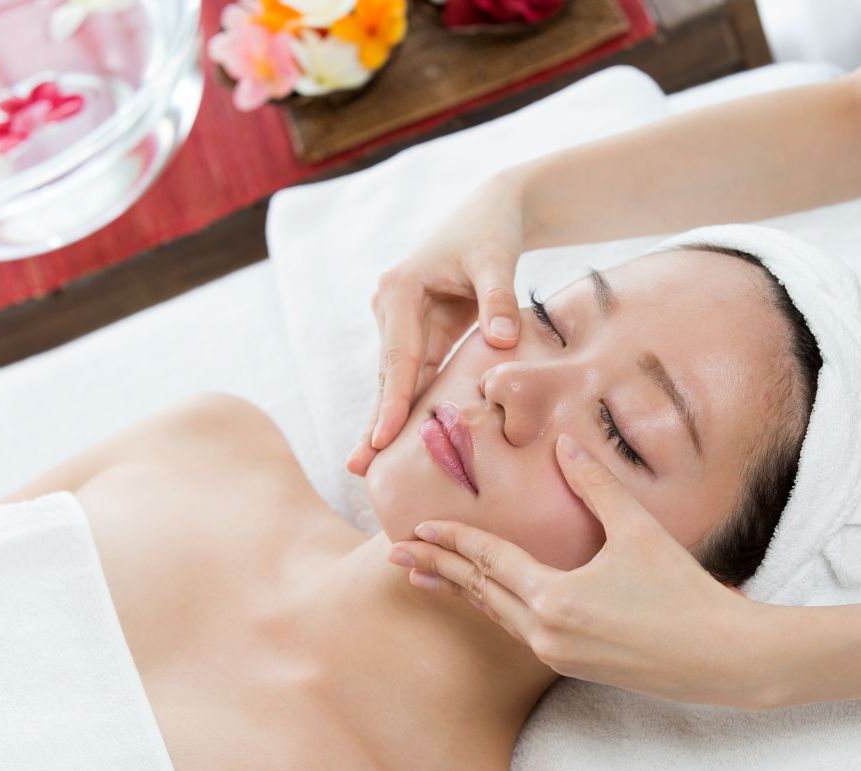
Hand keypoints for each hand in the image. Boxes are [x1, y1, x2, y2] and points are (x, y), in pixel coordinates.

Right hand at [347, 173, 527, 475]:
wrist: (492, 212)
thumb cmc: (493, 232)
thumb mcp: (496, 260)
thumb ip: (499, 301)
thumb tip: (502, 342)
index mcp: (401, 289)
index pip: (399, 356)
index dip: (393, 400)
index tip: (384, 438)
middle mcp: (391, 306)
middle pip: (387, 374)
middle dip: (376, 421)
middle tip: (359, 468)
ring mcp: (401, 320)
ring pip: (396, 379)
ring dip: (386, 420)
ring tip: (368, 465)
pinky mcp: (418, 330)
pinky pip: (414, 374)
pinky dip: (408, 405)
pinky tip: (397, 440)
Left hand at [385, 433, 769, 706]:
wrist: (722, 658)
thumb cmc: (682, 592)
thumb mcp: (638, 531)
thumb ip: (594, 486)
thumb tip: (563, 443)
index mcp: (555, 598)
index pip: (488, 562)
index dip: (452, 541)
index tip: (415, 529)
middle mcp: (546, 632)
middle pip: (479, 593)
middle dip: (436, 570)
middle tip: (394, 557)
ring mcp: (558, 654)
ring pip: (496, 616)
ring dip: (460, 593)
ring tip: (425, 579)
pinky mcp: (574, 665)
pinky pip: (519, 631)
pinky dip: (493, 609)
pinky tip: (488, 601)